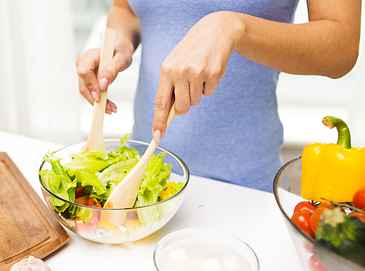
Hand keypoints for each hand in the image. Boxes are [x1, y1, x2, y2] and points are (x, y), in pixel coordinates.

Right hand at [76, 46, 132, 113]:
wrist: (119, 54)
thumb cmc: (120, 54)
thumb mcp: (121, 60)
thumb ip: (112, 70)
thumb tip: (102, 84)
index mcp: (90, 55)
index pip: (84, 71)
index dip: (91, 84)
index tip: (100, 95)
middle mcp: (83, 62)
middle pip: (83, 84)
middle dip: (95, 98)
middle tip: (109, 108)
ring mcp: (83, 70)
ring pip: (85, 90)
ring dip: (97, 102)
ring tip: (111, 109)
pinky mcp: (86, 78)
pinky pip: (89, 91)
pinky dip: (98, 99)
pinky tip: (108, 105)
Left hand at [152, 11, 244, 140]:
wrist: (215, 31)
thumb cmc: (191, 50)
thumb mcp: (174, 64)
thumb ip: (169, 87)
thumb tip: (168, 114)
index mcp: (165, 71)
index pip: (160, 102)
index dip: (158, 122)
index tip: (157, 136)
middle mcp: (179, 72)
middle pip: (181, 108)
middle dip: (185, 105)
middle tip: (188, 88)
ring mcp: (196, 72)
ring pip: (195, 101)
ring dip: (198, 92)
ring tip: (198, 73)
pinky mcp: (212, 73)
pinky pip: (209, 93)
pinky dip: (210, 85)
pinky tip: (209, 70)